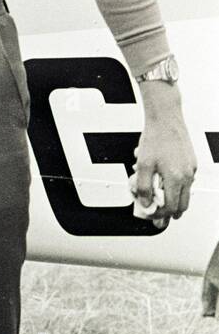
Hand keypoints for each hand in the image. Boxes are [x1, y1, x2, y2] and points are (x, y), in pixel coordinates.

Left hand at [134, 82, 197, 220]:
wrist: (166, 118)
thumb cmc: (155, 139)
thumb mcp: (142, 165)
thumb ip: (143, 187)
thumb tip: (145, 203)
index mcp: (176, 178)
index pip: (171, 207)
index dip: (160, 215)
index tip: (151, 214)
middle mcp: (187, 175)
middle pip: (182, 205)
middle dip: (169, 212)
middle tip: (157, 214)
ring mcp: (191, 169)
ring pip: (184, 193)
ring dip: (171, 197)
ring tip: (155, 193)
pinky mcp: (191, 163)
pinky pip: (184, 181)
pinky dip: (174, 184)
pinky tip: (160, 177)